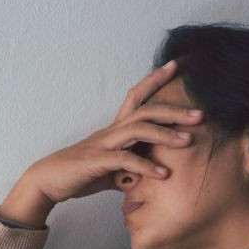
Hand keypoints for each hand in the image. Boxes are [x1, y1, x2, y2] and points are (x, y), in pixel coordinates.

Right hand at [14, 58, 203, 207]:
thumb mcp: (111, 171)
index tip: (176, 66)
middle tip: (200, 114)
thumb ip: (130, 171)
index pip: (136, 97)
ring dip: (165, 134)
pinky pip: (126, 159)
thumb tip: (148, 179)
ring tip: (188, 141)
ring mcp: (103, 144)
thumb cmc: (78, 174)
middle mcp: (111, 131)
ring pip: (138, 129)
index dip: (155, 80)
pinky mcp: (97, 161)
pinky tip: (164, 174)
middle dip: (174, 110)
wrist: (47, 182)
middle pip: (145, 110)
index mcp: (115, 130)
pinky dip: (147, 166)